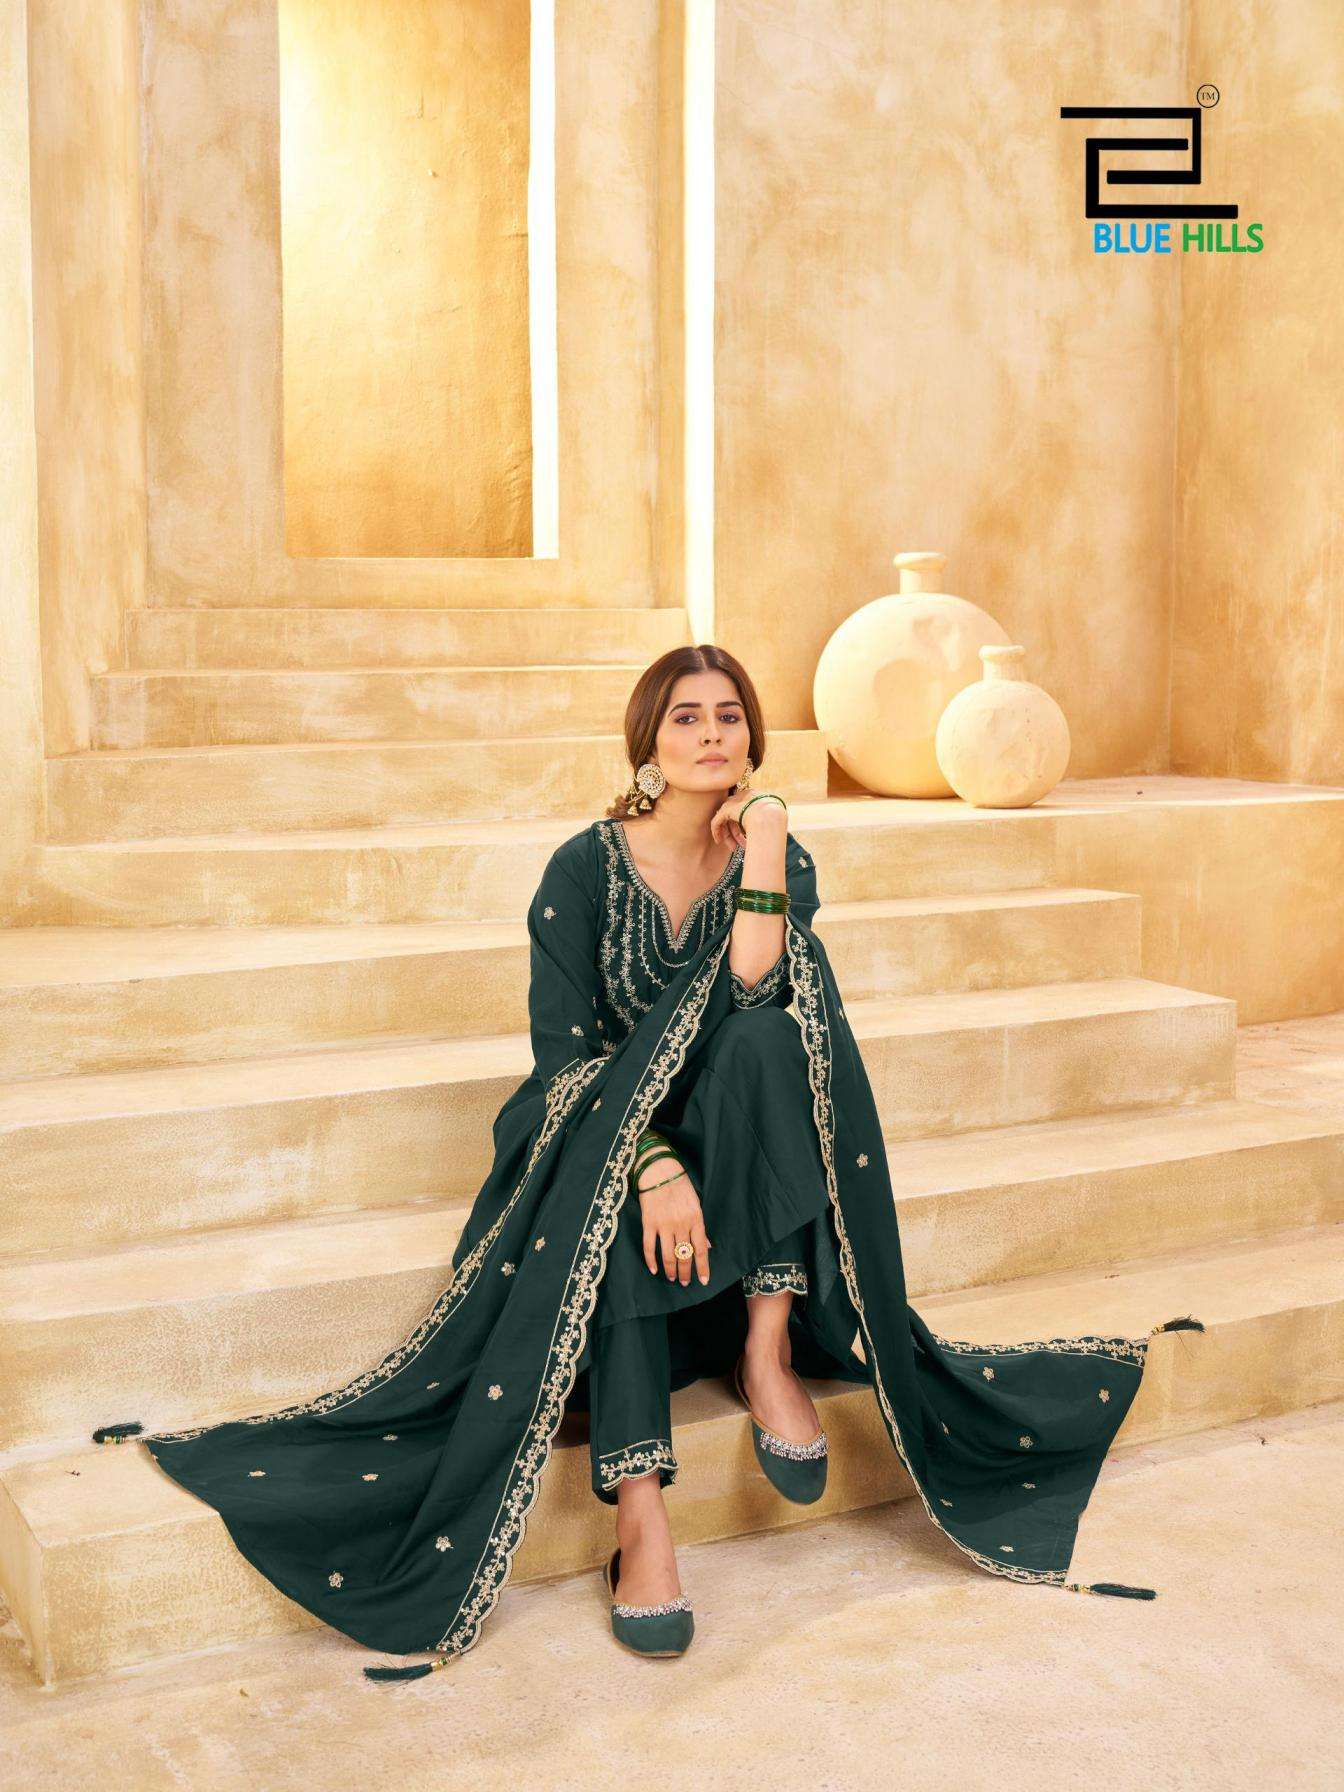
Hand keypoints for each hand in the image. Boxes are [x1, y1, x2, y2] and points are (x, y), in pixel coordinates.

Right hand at [638, 1159, 711, 1285]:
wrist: (659, 1169)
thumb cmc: (680, 1185)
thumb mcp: (696, 1204)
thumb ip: (700, 1227)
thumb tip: (707, 1246)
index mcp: (696, 1219)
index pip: (701, 1249)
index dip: (703, 1267)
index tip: (704, 1280)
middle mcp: (681, 1224)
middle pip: (684, 1256)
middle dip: (685, 1273)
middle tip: (684, 1283)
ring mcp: (664, 1225)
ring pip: (668, 1255)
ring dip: (671, 1270)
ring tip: (672, 1278)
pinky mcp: (648, 1223)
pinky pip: (649, 1247)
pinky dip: (651, 1261)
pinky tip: (654, 1270)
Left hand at [708, 791, 786, 849]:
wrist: (770, 815)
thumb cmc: (774, 818)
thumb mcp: (770, 816)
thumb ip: (763, 819)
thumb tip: (767, 829)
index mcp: (753, 796)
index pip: (744, 812)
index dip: (743, 827)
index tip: (746, 838)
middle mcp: (741, 797)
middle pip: (734, 817)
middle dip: (736, 834)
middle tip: (738, 846)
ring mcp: (732, 802)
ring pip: (726, 820)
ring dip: (729, 836)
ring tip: (733, 848)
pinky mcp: (725, 810)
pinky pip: (717, 822)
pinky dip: (717, 832)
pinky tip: (718, 841)